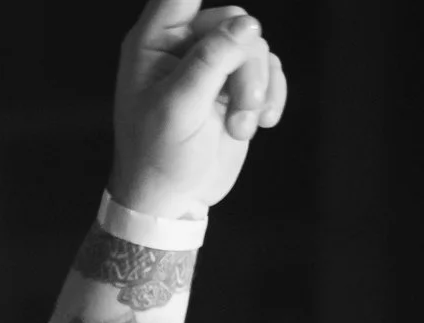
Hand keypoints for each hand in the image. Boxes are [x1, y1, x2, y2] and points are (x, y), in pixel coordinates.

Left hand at [110, 1, 286, 221]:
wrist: (173, 200)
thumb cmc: (159, 156)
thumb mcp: (179, 107)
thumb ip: (211, 61)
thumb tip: (247, 24)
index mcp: (152, 43)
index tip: (236, 22)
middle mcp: (180, 46)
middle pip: (232, 21)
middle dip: (245, 65)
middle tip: (240, 109)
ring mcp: (209, 64)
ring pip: (255, 46)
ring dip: (257, 88)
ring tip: (241, 128)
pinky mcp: (235, 83)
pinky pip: (270, 66)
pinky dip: (271, 94)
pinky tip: (260, 124)